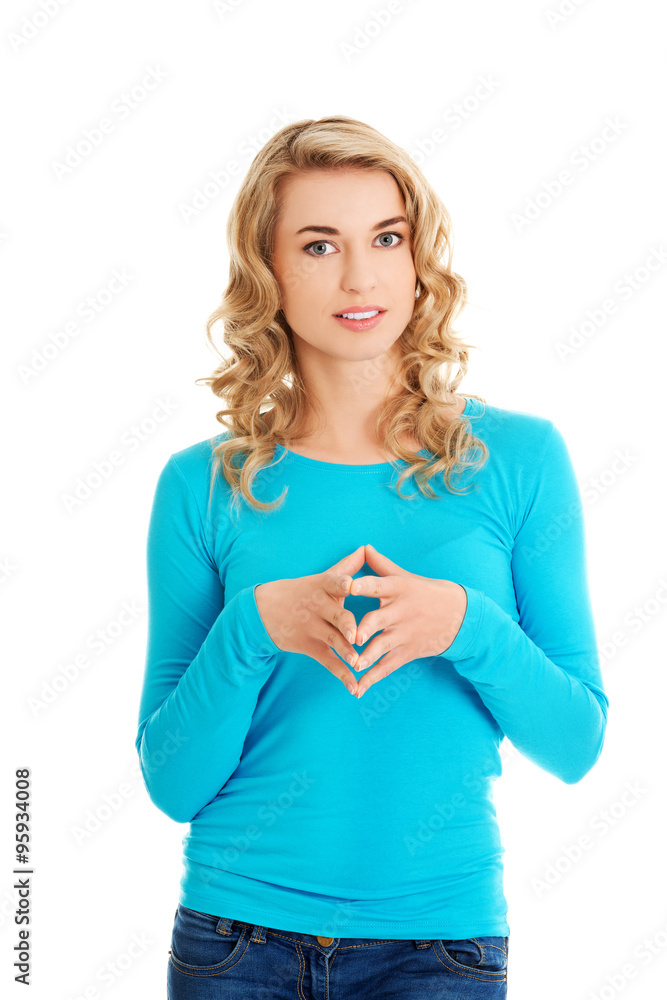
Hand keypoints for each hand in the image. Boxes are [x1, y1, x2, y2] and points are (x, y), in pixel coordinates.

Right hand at [254, 545, 365, 695]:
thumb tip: (365, 548)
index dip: (342, 582)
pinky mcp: (309, 646)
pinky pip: (328, 662)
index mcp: (323, 587)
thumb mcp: (321, 578)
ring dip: (345, 652)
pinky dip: (341, 675)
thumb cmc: (303, 591)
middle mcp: (317, 607)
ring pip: (332, 640)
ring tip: (358, 663)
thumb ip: (346, 567)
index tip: (351, 583)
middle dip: (346, 624)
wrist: (264, 610)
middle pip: (335, 615)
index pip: (333, 582)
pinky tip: (354, 687)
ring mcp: (312, 628)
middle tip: (356, 634)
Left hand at [350, 544, 466, 697]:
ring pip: (384, 646)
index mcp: (398, 589)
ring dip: (369, 657)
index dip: (364, 585)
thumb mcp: (405, 577)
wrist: (460, 616)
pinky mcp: (408, 651)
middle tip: (353, 636)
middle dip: (366, 628)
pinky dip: (373, 678)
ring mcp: (404, 634)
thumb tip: (364, 547)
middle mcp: (400, 611)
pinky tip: (358, 689)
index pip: (379, 585)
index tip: (349, 586)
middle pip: (380, 619)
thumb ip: (381, 565)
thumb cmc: (426, 592)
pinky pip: (388, 666)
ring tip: (354, 665)